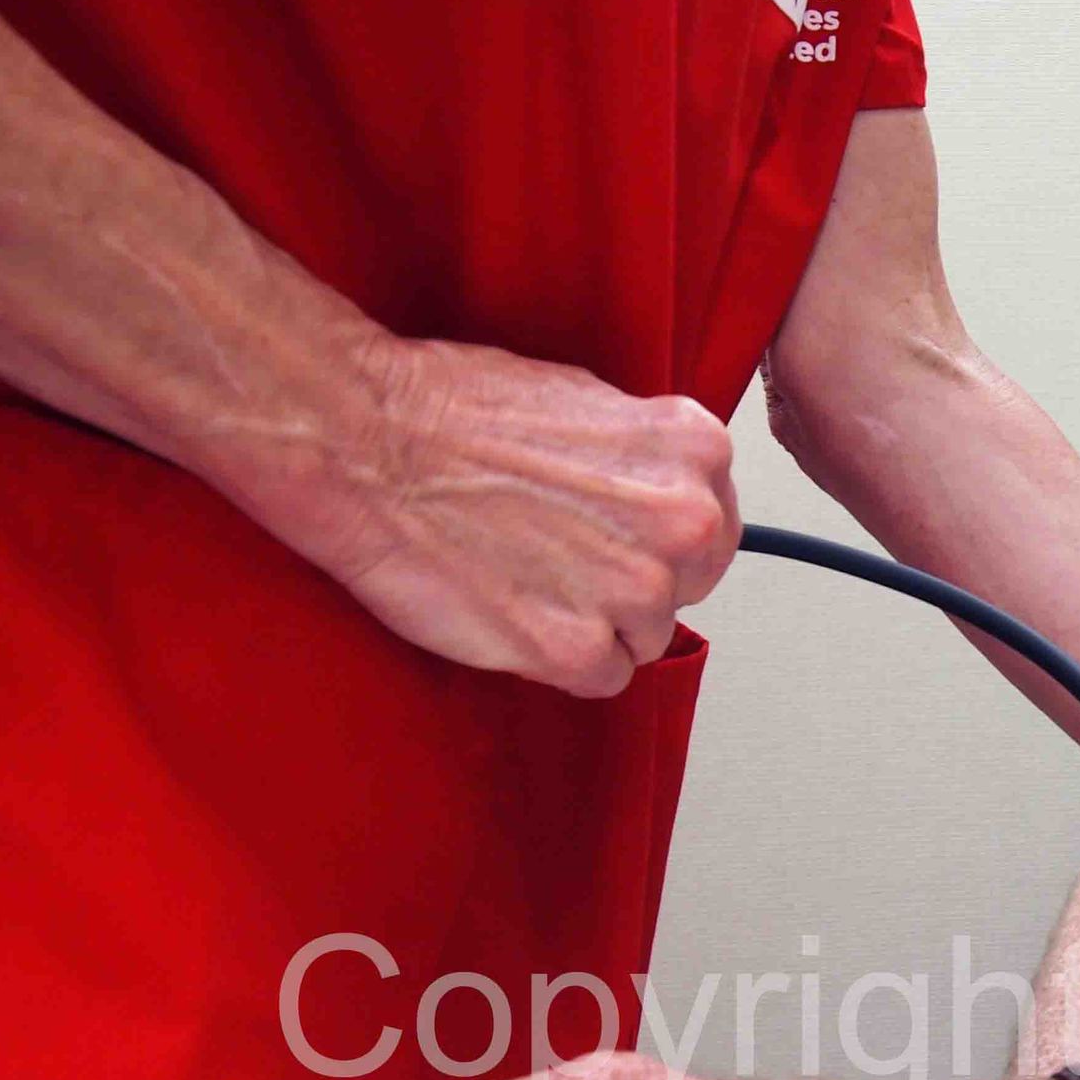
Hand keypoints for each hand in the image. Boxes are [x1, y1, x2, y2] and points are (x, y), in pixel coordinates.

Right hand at [260, 333, 739, 696]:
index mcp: (695, 453)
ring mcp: (634, 592)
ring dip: (592, 621)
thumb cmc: (456, 412)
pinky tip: (513, 608)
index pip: (711, 530)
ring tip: (524, 571)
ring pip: (644, 638)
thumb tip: (662, 495)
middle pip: (686, 589)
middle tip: (561, 555)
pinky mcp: (575, 651)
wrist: (368, 442)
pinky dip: (557, 658)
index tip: (614, 534)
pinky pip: (600, 678)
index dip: (656, 539)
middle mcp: (683, 524)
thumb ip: (644, 458)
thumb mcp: (590, 401)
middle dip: (633, 582)